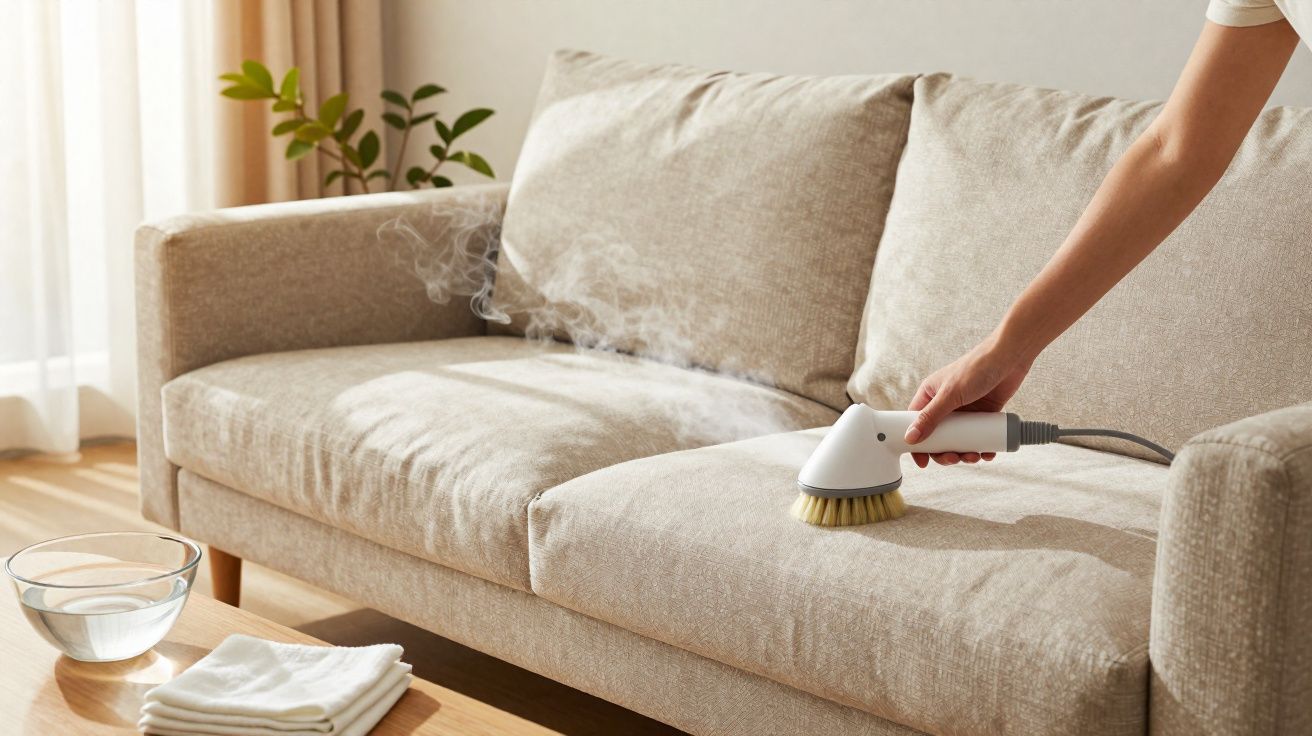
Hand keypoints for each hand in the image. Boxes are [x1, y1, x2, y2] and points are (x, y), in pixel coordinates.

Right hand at [905, 337, 1031, 467]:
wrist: (1010, 357)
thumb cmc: (976, 368)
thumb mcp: (950, 395)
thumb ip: (930, 417)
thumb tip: (911, 439)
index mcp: (929, 396)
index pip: (915, 424)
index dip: (918, 445)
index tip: (923, 462)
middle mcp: (945, 405)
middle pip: (938, 438)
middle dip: (945, 452)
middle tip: (955, 458)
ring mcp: (965, 411)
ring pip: (959, 440)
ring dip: (964, 453)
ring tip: (974, 456)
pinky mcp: (983, 415)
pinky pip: (978, 436)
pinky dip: (982, 446)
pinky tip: (987, 452)